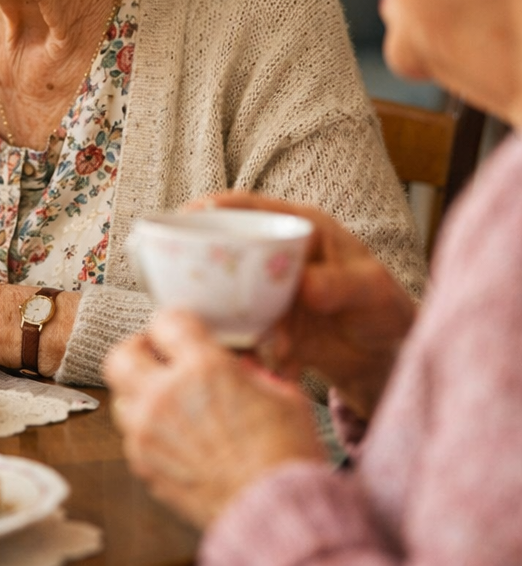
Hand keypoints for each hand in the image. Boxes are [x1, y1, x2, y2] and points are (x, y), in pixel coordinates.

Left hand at [104, 310, 324, 529]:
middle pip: (121, 354)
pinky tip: (173, 436)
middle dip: (138, 350)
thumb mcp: (283, 396)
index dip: (175, 322)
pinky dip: (146, 431)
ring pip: (120, 397)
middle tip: (157, 356)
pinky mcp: (145, 466)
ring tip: (165, 400)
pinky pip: (131, 437)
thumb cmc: (287, 458)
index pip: (166, 320)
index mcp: (203, 369)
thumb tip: (236, 366)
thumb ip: (250, 372)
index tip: (182, 330)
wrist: (278, 518)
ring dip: (138, 393)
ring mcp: (149, 433)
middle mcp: (166, 396)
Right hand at [197, 192, 415, 418]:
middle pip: (228, 250)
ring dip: (239, 321)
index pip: (251, 208)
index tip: (187, 215)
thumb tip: (306, 286)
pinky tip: (288, 364)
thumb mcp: (372, 289)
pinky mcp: (267, 325)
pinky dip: (258, 350)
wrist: (384, 357)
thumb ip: (339, 283)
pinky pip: (247, 333)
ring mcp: (268, 291)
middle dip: (211, 268)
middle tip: (200, 288)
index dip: (216, 207)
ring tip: (278, 345)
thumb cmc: (384, 306)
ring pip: (231, 295)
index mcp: (300, 228)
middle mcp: (276, 256)